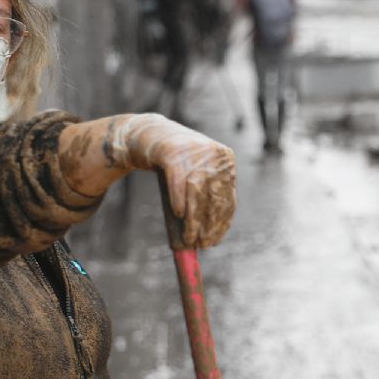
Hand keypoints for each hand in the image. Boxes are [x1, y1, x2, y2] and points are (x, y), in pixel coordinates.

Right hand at [112, 114, 235, 247]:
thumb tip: (210, 234)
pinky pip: (178, 183)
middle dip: (208, 225)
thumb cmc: (176, 162)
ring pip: (197, 193)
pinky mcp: (173, 154)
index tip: (214, 241)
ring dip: (193, 220)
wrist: (150, 134)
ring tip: (188, 237)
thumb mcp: (196, 175)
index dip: (221, 223)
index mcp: (225, 160)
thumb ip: (205, 198)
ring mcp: (194, 152)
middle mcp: (213, 154)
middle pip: (214, 197)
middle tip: (201, 244)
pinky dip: (179, 201)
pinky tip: (178, 215)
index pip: (228, 198)